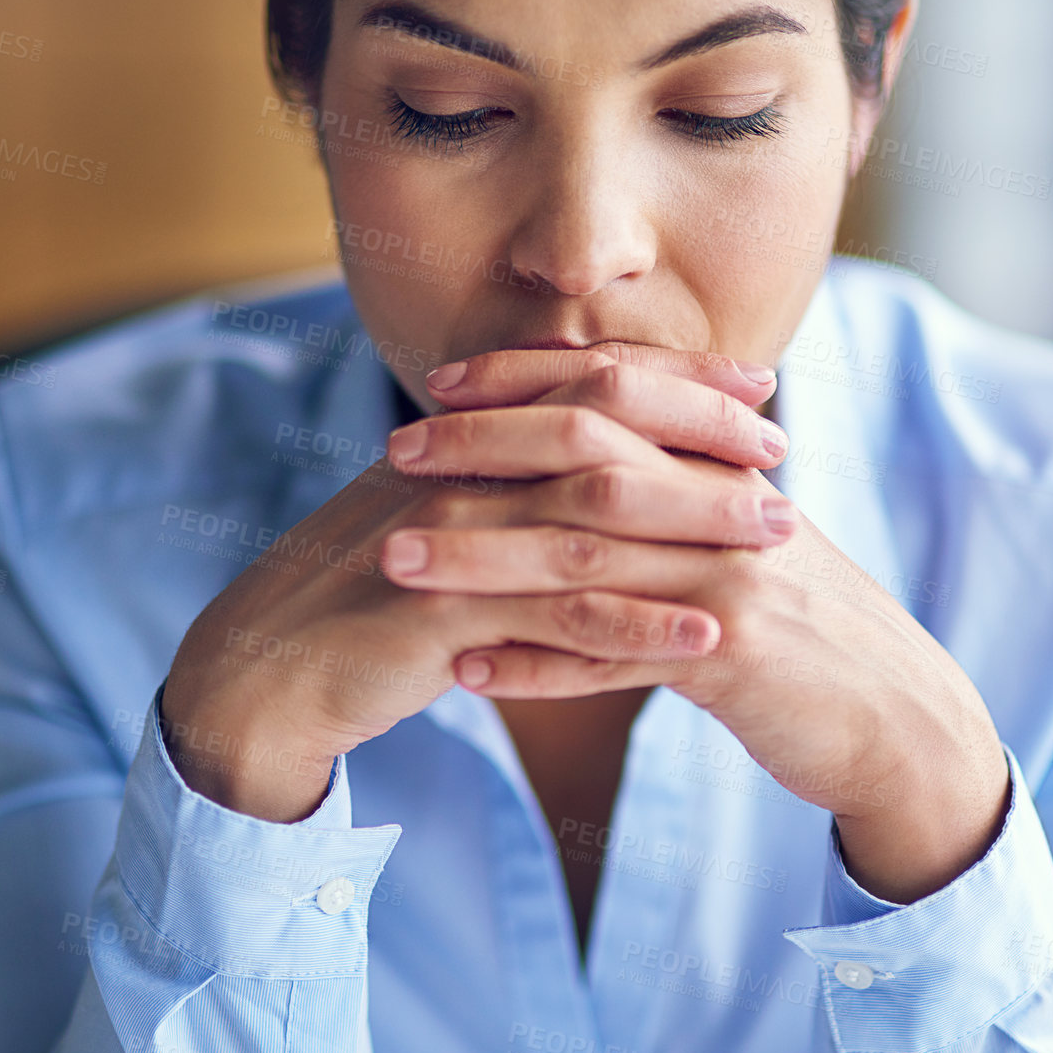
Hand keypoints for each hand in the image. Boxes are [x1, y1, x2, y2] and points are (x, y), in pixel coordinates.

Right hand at [159, 346, 781, 822]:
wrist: (268, 672)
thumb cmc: (363, 600)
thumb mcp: (439, 525)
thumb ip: (506, 487)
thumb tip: (590, 464)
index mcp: (466, 440)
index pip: (586, 384)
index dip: (676, 379)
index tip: (756, 386)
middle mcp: (461, 470)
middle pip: (603, 430)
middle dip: (702, 437)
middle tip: (784, 455)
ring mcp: (452, 536)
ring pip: (595, 517)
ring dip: (694, 526)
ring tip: (777, 542)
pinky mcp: (444, 611)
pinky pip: (560, 615)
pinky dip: (639, 625)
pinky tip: (706, 639)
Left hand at [383, 346, 1010, 900]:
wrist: (897, 717)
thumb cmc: (807, 628)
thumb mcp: (748, 539)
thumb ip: (682, 490)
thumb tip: (599, 451)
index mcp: (725, 466)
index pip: (617, 388)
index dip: (525, 379)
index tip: (440, 385)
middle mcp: (726, 505)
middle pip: (589, 455)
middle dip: (484, 448)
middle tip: (395, 453)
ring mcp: (729, 577)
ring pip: (586, 556)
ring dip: (483, 558)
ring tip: (397, 562)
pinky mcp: (732, 656)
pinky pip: (614, 655)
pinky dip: (537, 665)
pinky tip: (466, 673)